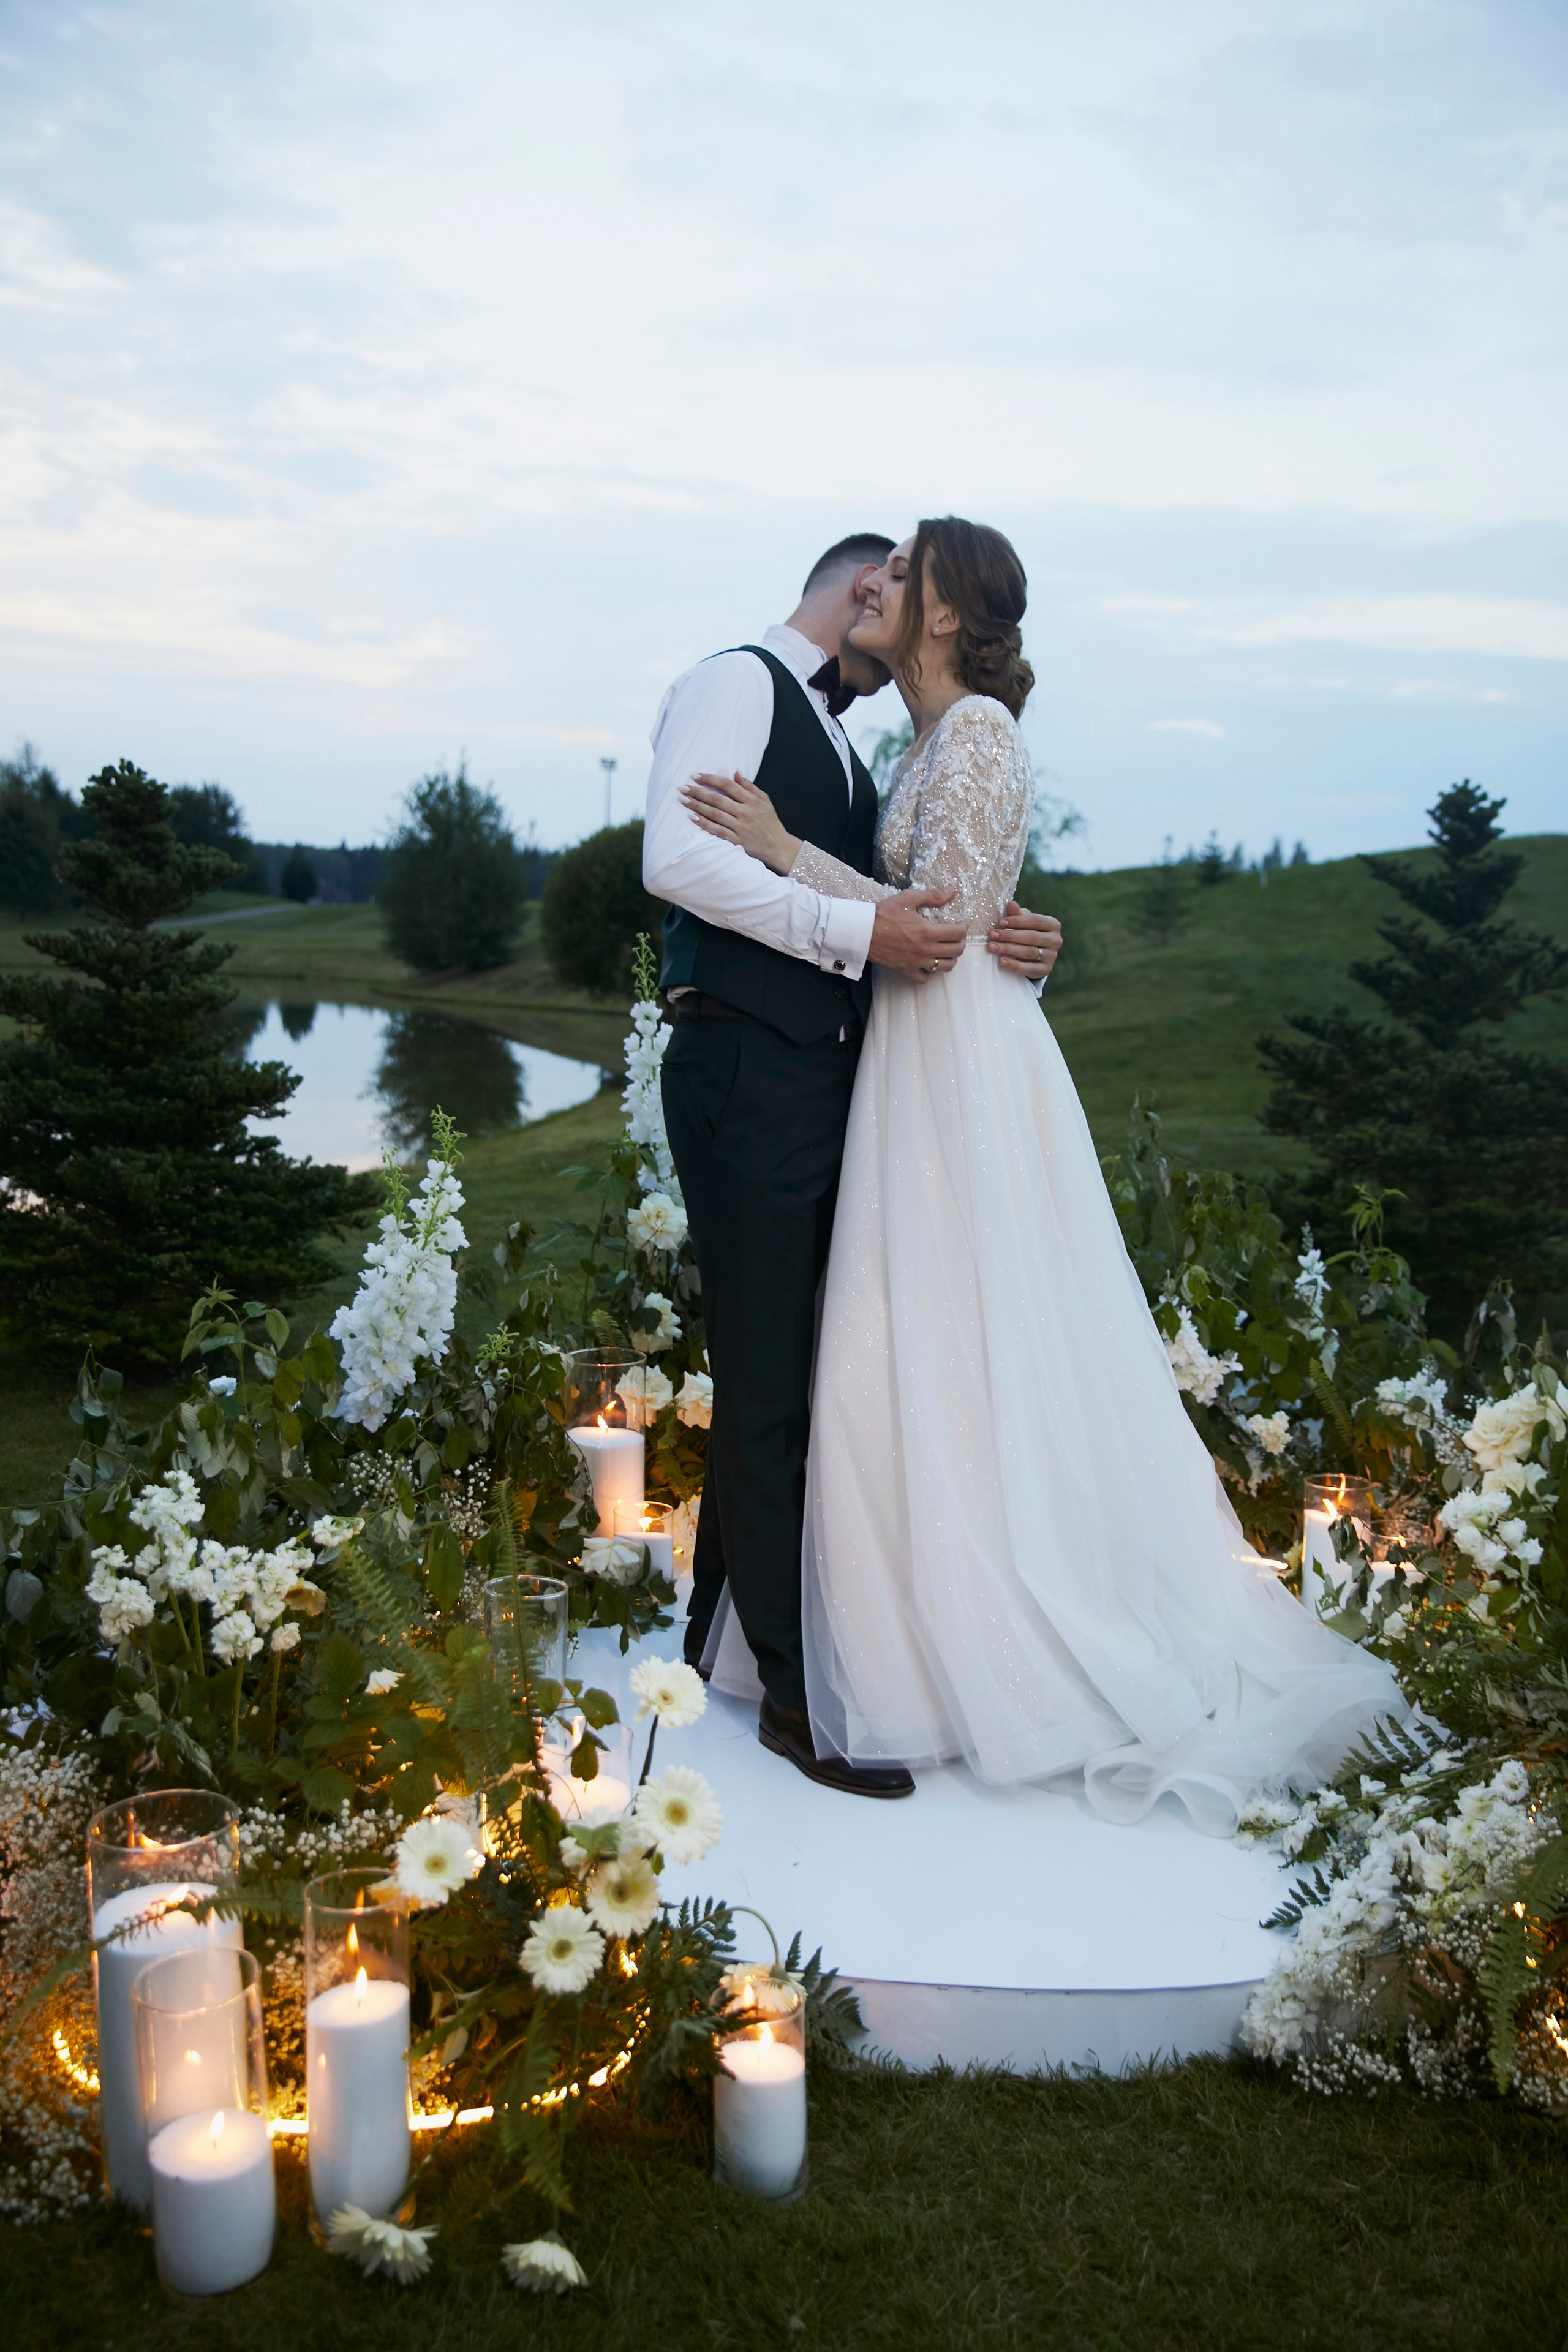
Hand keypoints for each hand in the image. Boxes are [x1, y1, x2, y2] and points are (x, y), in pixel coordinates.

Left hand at [681, 771, 800, 875]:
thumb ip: (750, 787)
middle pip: (717, 799)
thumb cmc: (770, 822)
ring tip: (683, 799)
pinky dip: (704, 823)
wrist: (778, 847)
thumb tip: (735, 772)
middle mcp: (745, 812)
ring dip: (697, 806)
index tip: (695, 776)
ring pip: (714, 814)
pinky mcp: (736, 840)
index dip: (710, 779)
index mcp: (752, 800)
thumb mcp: (765, 801)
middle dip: (698, 792)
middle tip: (682, 787)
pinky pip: (716, 830)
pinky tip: (693, 817)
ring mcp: (740, 827)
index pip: (727, 785)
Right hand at [869, 889, 966, 982]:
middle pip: (956, 951)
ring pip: (945, 967)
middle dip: (960, 942)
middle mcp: (925, 949)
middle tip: (956, 935)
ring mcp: (917, 962)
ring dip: (950, 958)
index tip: (961, 923)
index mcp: (928, 931)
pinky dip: (930, 972)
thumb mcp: (908, 899)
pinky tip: (928, 962)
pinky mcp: (906, 970)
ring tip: (946, 950)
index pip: (958, 933)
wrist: (862, 932)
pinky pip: (925, 977)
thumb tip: (952, 890)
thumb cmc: (883, 914)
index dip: (964, 927)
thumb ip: (932, 896)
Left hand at [986, 900, 1060, 979]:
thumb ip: (1017, 914)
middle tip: (992, 935)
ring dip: (1008, 949)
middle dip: (1009, 936)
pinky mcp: (1045, 970)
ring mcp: (1052, 956)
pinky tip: (1001, 961)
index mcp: (1053, 924)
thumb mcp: (1023, 922)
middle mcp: (1056, 940)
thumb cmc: (1027, 932)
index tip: (1000, 922)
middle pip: (1031, 937)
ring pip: (1029, 952)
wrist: (1035, 956)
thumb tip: (1011, 904)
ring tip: (991, 947)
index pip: (1035, 921)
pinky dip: (1014, 965)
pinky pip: (1029, 969)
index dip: (1017, 921)